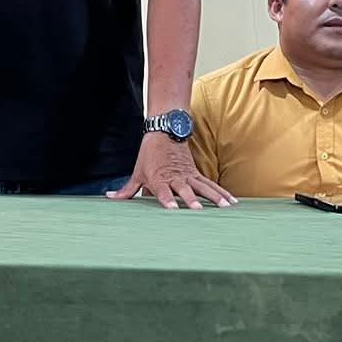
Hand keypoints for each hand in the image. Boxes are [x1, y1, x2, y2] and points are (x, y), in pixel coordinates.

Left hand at [109, 134, 236, 210]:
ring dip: (214, 197)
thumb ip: (127, 190)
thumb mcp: (137, 173)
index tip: (172, 209)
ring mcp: (188, 175)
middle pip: (184, 189)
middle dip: (190, 199)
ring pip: (203, 186)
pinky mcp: (197, 173)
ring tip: (224, 207)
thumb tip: (110, 197)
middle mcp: (175, 177)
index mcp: (159, 178)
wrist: (164, 132)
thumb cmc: (149, 156)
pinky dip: (222, 192)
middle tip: (197, 209)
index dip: (167, 200)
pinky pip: (211, 184)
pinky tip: (231, 201)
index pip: (163, 191)